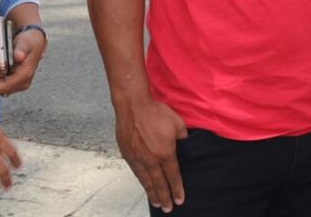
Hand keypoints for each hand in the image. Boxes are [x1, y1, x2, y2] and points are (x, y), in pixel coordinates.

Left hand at [0, 28, 46, 96]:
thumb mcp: (24, 42)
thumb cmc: (29, 42)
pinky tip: (1, 64)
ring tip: (0, 59)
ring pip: (0, 86)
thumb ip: (20, 49)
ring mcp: (20, 84)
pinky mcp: (16, 82)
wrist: (34, 42)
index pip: (7, 86)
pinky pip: (2, 84)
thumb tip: (18, 57)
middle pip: (1, 88)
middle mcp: (24, 82)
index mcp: (25, 74)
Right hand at [115, 95, 187, 212]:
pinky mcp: (127, 154)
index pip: (173, 176)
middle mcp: (151, 160)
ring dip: (152, 193)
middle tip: (168, 208)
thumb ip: (182, 136)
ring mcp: (137, 158)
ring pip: (146, 180)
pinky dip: (141, 181)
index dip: (177, 189)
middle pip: (159, 183)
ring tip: (157, 202)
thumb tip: (183, 142)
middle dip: (165, 197)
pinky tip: (144, 185)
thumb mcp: (177, 123)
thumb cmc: (156, 112)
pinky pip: (136, 171)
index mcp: (165, 153)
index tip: (180, 199)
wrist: (133, 105)